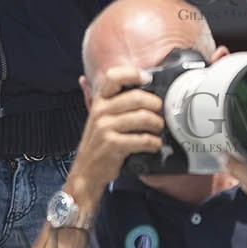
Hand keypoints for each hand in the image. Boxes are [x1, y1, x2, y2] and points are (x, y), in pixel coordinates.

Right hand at [61, 66, 163, 210]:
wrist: (86, 173)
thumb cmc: (99, 143)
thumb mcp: (100, 117)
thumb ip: (114, 99)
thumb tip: (136, 78)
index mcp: (99, 101)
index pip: (114, 76)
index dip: (133, 74)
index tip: (148, 79)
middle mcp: (100, 111)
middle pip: (138, 97)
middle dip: (156, 105)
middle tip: (160, 113)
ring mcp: (105, 128)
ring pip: (143, 117)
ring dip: (157, 125)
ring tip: (158, 130)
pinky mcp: (113, 144)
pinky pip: (142, 139)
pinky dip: (154, 143)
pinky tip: (154, 145)